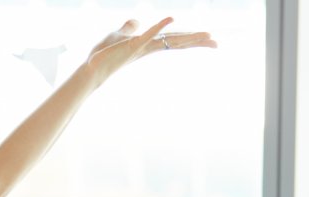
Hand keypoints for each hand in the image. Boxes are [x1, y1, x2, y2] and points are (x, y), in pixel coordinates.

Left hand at [78, 18, 216, 87]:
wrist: (91, 67)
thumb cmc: (104, 54)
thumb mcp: (119, 36)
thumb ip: (129, 27)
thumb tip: (136, 20)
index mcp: (148, 44)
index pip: (173, 40)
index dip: (190, 38)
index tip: (208, 39)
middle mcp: (148, 47)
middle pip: (176, 42)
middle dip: (196, 41)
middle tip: (216, 43)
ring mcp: (141, 47)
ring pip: (168, 41)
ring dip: (187, 36)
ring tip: (206, 34)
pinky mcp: (131, 46)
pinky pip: (147, 34)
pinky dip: (158, 26)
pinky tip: (171, 18)